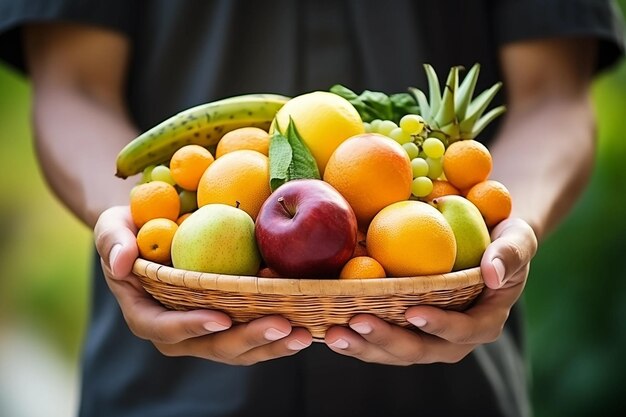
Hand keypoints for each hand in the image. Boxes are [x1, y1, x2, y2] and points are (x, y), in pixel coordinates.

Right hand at [94, 205, 311, 364]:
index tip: (219, 318)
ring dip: (272, 343)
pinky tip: (307, 320)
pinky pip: (255, 332)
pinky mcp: (233, 322)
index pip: (165, 328)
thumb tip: (121, 263)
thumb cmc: (132, 229)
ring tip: (302, 333)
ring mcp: (208, 330)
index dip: (190, 327)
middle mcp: (179, 332)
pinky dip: (279, 329)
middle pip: (214, 345)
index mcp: (147, 315)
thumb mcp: (112, 227)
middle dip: (247, 339)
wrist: (157, 231)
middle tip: (280, 325)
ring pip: (241, 348)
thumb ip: (112, 241)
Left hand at [324, 217, 536, 364]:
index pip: (463, 331)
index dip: (440, 326)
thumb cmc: (502, 238)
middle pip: (420, 349)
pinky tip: (326, 328)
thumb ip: (510, 253)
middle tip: (357, 322)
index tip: (413, 311)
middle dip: (388, 339)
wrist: (482, 243)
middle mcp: (453, 340)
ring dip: (363, 346)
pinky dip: (354, 338)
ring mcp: (425, 339)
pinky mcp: (402, 331)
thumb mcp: (517, 239)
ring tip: (334, 333)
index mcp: (483, 322)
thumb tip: (493, 274)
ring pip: (393, 353)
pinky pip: (377, 342)